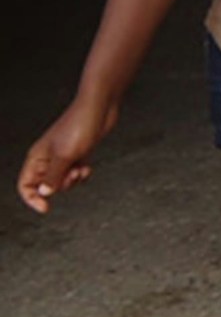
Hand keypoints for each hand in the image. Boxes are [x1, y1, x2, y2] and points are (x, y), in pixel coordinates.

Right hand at [17, 97, 117, 211]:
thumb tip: (44, 193)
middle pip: (47, 185)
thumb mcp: (65, 155)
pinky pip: (75, 174)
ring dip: (73, 180)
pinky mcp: (77, 154)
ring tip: (81, 168)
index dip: (32, 198)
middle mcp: (47, 158)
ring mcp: (63, 156)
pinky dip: (81, 174)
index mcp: (37, 157)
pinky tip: (87, 167)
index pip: (25, 185)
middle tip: (73, 173)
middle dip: (61, 185)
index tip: (46, 208)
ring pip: (63, 181)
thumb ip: (54, 176)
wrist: (99, 109)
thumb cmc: (80, 127)